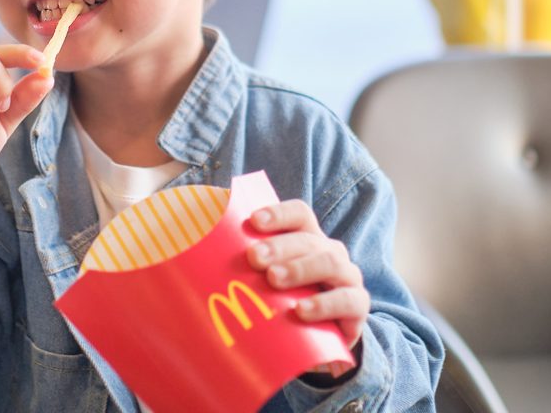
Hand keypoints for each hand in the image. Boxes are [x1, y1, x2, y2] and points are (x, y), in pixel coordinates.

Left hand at [246, 200, 369, 349]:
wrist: (323, 338)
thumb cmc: (288, 298)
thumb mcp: (269, 279)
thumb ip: (246, 264)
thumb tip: (193, 252)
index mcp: (308, 237)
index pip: (299, 213)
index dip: (278, 213)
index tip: (253, 221)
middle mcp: (331, 251)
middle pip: (308, 239)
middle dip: (279, 245)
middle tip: (253, 257)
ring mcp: (347, 276)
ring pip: (329, 263)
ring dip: (299, 268)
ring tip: (273, 279)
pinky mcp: (357, 306)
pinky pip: (347, 300)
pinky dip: (323, 304)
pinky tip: (300, 311)